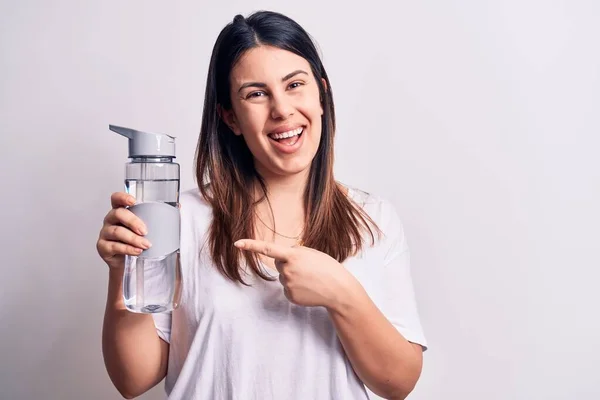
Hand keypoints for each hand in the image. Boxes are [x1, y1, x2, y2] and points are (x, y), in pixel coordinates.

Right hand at [96, 192, 151, 269]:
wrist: (125, 261)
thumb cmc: (136, 240)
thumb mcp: (145, 227)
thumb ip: (157, 217)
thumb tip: (178, 207)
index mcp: (120, 211)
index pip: (116, 199)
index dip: (123, 197)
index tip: (133, 201)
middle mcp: (110, 220)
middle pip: (118, 214)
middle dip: (133, 221)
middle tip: (145, 231)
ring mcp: (105, 233)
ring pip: (117, 232)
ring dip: (133, 238)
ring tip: (146, 245)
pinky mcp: (103, 247)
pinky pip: (115, 246)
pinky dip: (128, 249)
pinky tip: (138, 251)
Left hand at [234, 239, 359, 308]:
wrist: (338, 290)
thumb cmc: (327, 268)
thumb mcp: (312, 253)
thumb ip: (296, 252)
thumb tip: (283, 257)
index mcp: (293, 256)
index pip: (268, 249)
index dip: (251, 245)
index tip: (237, 243)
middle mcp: (287, 270)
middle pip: (278, 264)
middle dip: (288, 263)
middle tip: (307, 268)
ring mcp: (288, 284)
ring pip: (283, 277)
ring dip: (293, 276)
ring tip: (310, 278)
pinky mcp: (290, 296)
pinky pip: (287, 288)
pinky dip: (296, 288)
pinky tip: (308, 288)